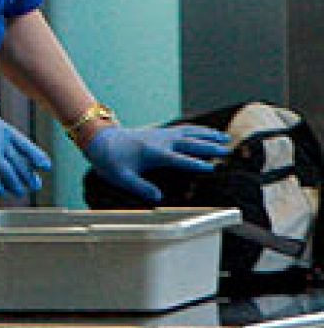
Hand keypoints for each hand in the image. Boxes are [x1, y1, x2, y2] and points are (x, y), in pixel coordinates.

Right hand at [0, 111, 52, 199]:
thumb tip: (10, 159)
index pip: (24, 142)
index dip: (36, 155)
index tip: (45, 166)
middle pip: (18, 159)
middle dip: (28, 174)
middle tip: (34, 184)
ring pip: (9, 172)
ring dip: (17, 184)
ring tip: (20, 191)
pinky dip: (1, 188)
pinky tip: (4, 194)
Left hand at [84, 124, 229, 201]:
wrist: (100, 139)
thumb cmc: (110, 161)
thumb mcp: (121, 177)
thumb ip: (140, 187)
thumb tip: (158, 199)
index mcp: (153, 152)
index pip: (178, 159)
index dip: (194, 164)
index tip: (212, 168)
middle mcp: (160, 140)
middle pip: (189, 142)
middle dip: (208, 147)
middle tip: (227, 152)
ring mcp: (161, 134)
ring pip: (189, 132)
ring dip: (207, 134)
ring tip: (225, 137)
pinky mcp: (160, 132)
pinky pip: (183, 129)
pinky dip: (197, 129)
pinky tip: (206, 131)